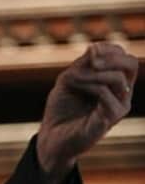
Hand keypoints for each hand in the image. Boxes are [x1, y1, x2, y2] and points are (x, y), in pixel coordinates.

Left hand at [37, 42, 138, 183]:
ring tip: (72, 78)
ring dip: (92, 72)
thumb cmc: (61, 108)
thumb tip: (95, 48)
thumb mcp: (69, 79)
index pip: (124, 58)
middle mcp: (121, 94)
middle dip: (111, 57)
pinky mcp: (111, 119)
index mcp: (114, 83)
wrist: (52, 136)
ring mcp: (118, 107)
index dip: (110, 49)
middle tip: (91, 60)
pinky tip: (73, 85)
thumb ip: (83, 64)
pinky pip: (106, 94)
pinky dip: (88, 84)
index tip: (90, 50)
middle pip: (131, 64)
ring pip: (119, 78)